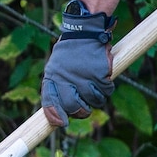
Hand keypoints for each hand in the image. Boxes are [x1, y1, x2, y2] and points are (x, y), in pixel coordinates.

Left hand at [41, 0, 113, 120]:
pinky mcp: (99, 72)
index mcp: (52, 76)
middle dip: (80, 112)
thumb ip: (56, 88)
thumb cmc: (70, 53)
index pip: (50, 101)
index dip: (55, 116)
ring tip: (94, 87)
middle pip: (73, 107)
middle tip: (84, 108)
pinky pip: (106, 91)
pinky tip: (103, 79)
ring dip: (96, 99)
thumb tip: (58, 117)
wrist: (86, 31)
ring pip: (93, 101)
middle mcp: (65, 77)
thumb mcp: (56, 67)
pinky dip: (106, 88)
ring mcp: (83, 75)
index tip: (61, 124)